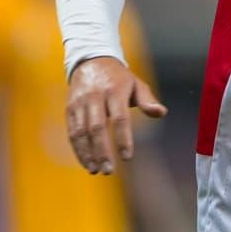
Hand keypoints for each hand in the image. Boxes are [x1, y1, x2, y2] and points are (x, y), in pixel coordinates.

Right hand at [66, 56, 166, 173]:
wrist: (91, 61)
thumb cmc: (119, 78)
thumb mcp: (137, 84)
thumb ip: (148, 100)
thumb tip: (161, 113)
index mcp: (115, 91)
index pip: (120, 118)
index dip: (123, 139)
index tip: (127, 158)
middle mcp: (95, 97)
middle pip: (97, 128)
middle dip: (102, 151)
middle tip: (109, 171)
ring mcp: (80, 103)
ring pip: (81, 132)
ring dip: (87, 153)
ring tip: (95, 170)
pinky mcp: (69, 108)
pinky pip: (71, 131)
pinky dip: (77, 149)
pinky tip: (86, 162)